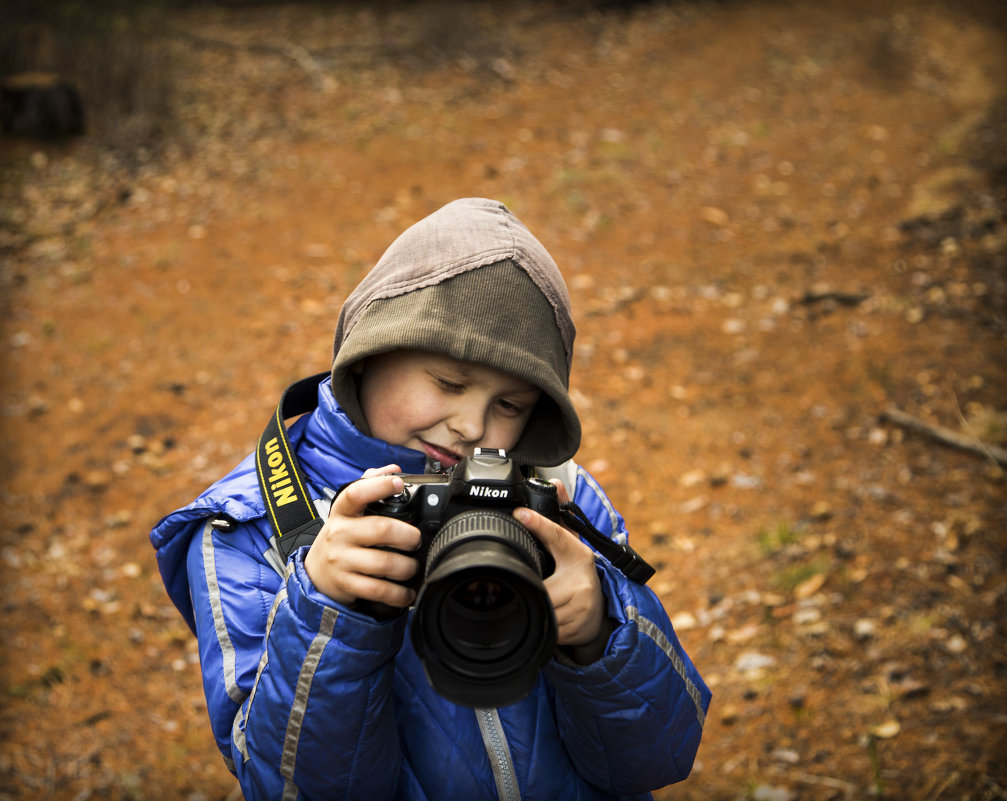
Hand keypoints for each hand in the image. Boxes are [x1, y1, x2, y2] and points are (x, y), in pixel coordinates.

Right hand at [303, 465, 420, 607]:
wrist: (315, 573)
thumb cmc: (341, 538)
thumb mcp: (349, 512)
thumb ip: (369, 486)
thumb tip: (393, 469)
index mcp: (342, 512)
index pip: (355, 493)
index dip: (378, 486)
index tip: (399, 483)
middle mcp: (339, 534)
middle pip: (381, 529)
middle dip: (408, 536)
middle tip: (416, 540)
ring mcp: (341, 561)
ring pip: (384, 563)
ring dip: (407, 567)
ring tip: (413, 567)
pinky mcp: (346, 585)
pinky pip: (379, 590)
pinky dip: (399, 594)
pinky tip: (406, 592)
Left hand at [515, 481, 611, 664]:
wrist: (601, 614)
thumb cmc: (578, 574)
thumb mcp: (571, 544)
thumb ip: (560, 516)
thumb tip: (554, 482)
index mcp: (579, 556)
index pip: (558, 536)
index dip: (539, 524)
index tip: (519, 514)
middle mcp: (582, 580)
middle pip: (540, 581)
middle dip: (526, 584)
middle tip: (509, 581)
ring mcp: (581, 607)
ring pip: (540, 605)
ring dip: (528, 604)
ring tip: (522, 600)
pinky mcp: (574, 629)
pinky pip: (543, 626)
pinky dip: (535, 622)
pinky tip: (534, 618)